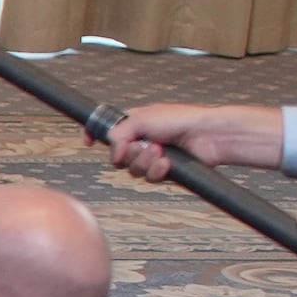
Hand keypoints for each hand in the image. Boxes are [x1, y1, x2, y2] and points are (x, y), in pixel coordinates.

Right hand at [100, 101, 281, 182]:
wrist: (209, 136)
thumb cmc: (182, 119)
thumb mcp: (142, 118)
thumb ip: (118, 133)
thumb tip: (113, 151)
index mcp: (134, 123)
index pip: (107, 131)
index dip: (95, 136)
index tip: (88, 141)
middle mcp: (142, 140)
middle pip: (118, 157)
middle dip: (130, 154)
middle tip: (143, 146)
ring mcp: (153, 156)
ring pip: (133, 170)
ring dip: (145, 162)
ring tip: (160, 152)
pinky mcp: (164, 171)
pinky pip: (149, 178)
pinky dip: (157, 171)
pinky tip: (167, 162)